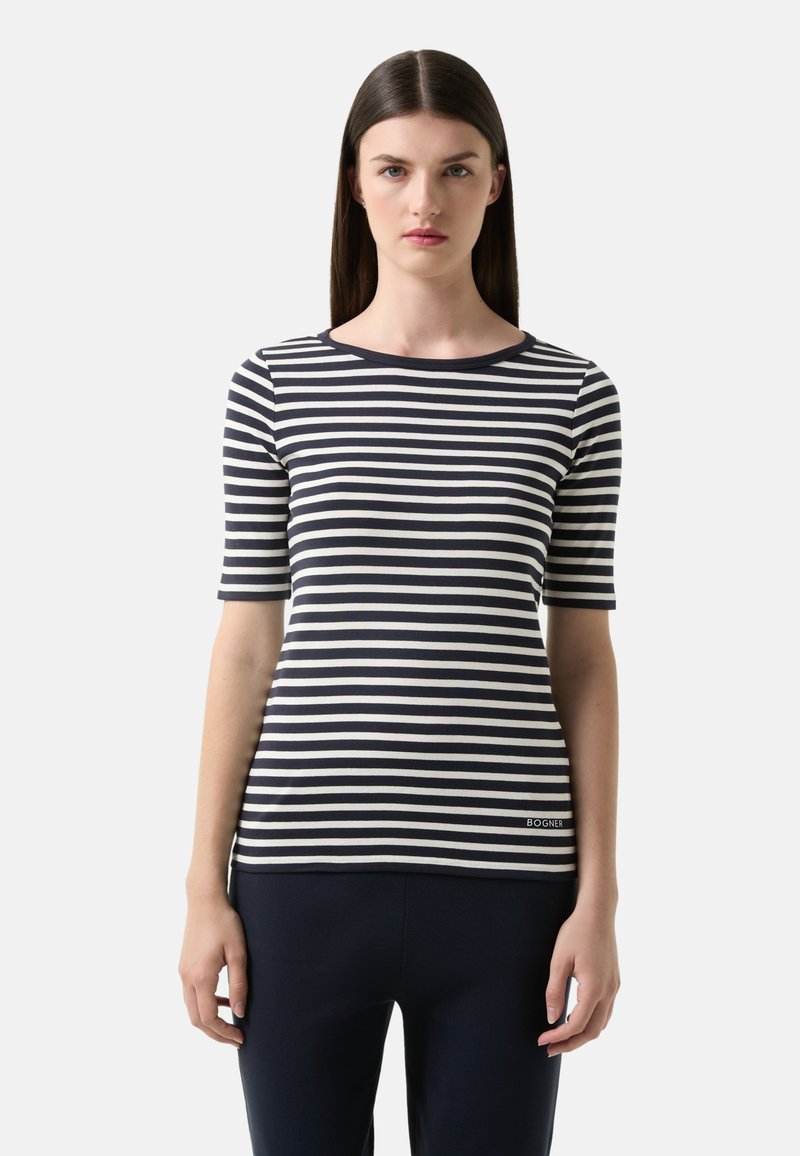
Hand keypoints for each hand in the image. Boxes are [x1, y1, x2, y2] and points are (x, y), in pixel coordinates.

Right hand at [178, 892, 247, 1047]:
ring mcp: (182, 972)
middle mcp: (187, 978)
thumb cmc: (225, 923)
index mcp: (201, 977)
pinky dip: (205, 1005)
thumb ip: (239, 984)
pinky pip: (191, 995)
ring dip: (209, 1020)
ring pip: (191, 1009)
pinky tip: (223, 1000)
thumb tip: (240, 1012)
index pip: (209, 1018)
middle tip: (235, 1039)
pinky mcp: (184, 966)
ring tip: (231, 1023)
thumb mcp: (238, 953)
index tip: (240, 1038)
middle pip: (196, 1019)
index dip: (224, 1033)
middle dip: (215, 1033)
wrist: (204, 900)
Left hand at [537, 905, 620, 1056]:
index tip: (541, 1040)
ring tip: (561, 1038)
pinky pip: (606, 1012)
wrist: (598, 913)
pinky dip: (591, 1022)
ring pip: (602, 1024)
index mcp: (594, 988)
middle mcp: (609, 991)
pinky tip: (576, 1020)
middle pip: (593, 1031)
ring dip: (582, 1035)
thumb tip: (552, 1019)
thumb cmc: (576, 932)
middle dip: (571, 1044)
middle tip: (549, 1049)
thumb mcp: (559, 960)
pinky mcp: (614, 982)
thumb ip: (554, 991)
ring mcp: (614, 987)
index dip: (558, 1037)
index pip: (577, 1024)